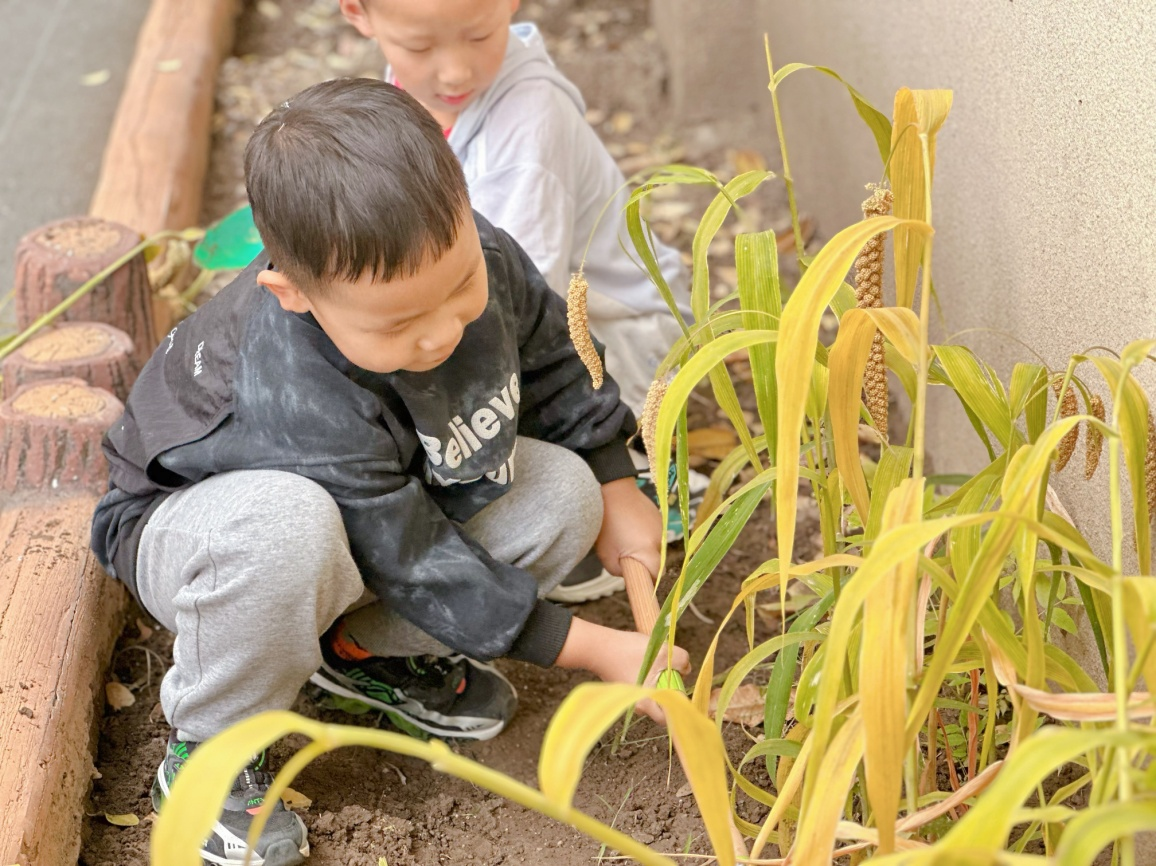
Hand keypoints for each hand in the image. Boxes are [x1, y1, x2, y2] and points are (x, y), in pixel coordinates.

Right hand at [554, 617, 690, 725]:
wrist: (598, 646)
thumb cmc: (629, 651)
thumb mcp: (664, 652)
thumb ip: (683, 661)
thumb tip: (686, 669)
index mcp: (647, 704)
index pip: (671, 717)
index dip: (683, 708)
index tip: (690, 698)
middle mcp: (638, 707)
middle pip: (663, 707)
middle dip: (671, 692)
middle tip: (674, 676)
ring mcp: (631, 699)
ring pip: (654, 696)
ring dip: (661, 683)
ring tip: (660, 666)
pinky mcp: (626, 689)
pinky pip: (645, 688)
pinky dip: (650, 679)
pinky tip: (648, 664)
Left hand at [595, 477, 662, 579]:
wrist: (613, 489)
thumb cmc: (607, 524)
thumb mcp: (606, 555)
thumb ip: (619, 571)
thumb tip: (628, 572)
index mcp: (648, 550)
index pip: (656, 575)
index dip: (647, 581)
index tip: (638, 580)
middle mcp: (660, 539)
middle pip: (657, 561)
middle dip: (644, 563)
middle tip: (625, 556)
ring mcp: (661, 527)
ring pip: (655, 547)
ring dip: (644, 548)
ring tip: (624, 537)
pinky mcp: (658, 516)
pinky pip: (654, 533)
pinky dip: (644, 535)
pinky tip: (629, 526)